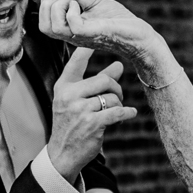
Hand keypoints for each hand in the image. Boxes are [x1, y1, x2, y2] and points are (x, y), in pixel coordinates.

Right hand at [39, 0, 154, 65]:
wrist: (137, 36)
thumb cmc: (118, 22)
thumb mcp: (94, 2)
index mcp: (69, 28)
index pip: (45, 17)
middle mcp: (71, 34)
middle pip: (43, 25)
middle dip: (46, 1)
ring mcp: (80, 36)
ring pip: (52, 27)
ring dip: (56, 7)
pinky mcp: (92, 33)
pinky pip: (72, 25)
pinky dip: (71, 11)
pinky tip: (79, 5)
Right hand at [46, 46, 135, 179]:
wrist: (62, 154)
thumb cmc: (72, 125)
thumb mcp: (76, 102)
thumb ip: (96, 83)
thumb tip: (118, 65)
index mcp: (63, 87)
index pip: (76, 62)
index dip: (87, 50)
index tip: (97, 38)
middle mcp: (69, 96)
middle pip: (104, 80)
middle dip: (116, 88)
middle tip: (118, 97)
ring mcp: (80, 110)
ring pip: (112, 97)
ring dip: (119, 105)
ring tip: (115, 113)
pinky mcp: (93, 123)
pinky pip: (118, 112)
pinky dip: (127, 113)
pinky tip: (129, 114)